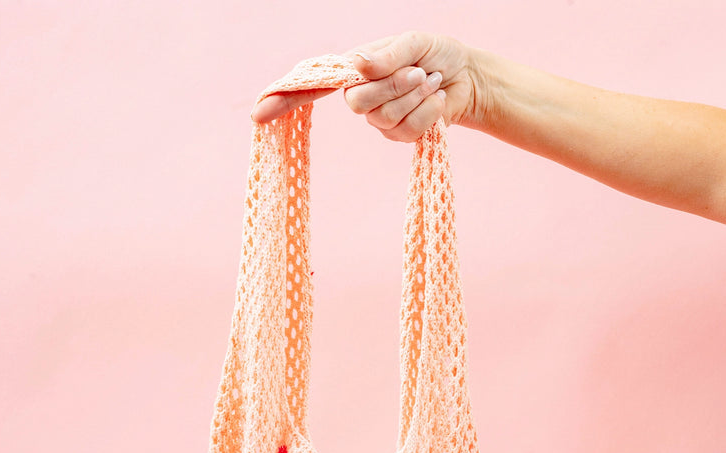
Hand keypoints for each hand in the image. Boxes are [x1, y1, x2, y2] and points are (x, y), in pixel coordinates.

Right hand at [250, 32, 482, 141]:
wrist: (466, 77)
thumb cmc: (435, 54)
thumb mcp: (414, 43)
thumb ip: (386, 55)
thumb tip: (359, 66)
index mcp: (353, 69)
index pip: (312, 86)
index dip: (284, 99)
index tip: (259, 115)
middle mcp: (358, 96)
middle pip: (357, 104)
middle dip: (393, 86)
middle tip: (418, 72)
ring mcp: (376, 120)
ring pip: (384, 119)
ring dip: (414, 98)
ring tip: (429, 82)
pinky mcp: (396, 137)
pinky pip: (405, 132)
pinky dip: (427, 113)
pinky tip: (436, 99)